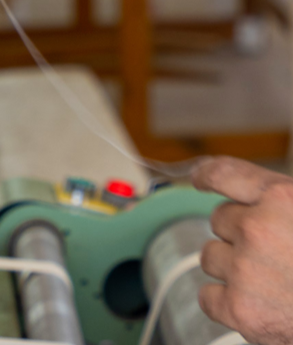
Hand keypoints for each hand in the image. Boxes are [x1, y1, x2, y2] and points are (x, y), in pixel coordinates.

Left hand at [193, 155, 292, 344]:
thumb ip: (282, 202)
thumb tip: (240, 192)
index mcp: (283, 199)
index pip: (225, 173)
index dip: (208, 175)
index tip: (200, 179)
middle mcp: (259, 228)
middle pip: (220, 220)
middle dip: (240, 235)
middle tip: (276, 256)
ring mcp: (247, 269)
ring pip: (211, 256)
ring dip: (233, 268)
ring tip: (273, 283)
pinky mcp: (241, 309)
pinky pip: (208, 296)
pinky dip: (227, 303)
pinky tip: (258, 306)